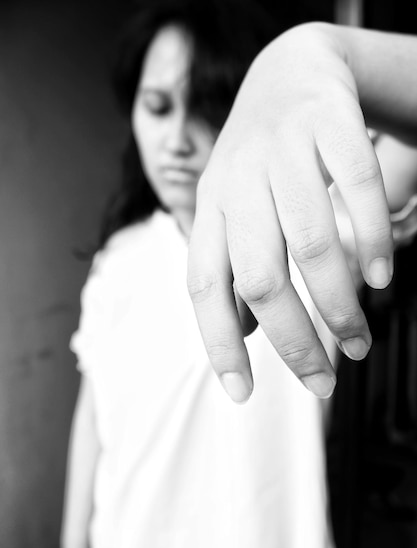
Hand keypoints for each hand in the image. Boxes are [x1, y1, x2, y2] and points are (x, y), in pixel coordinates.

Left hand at [188, 22, 392, 401]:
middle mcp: (238, 181)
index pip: (203, 286)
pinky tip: (381, 278)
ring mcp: (282, 150)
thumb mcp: (232, 211)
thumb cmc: (261, 160)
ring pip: (310, 243)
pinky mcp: (328, 124)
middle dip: (293, 341)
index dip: (218, 344)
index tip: (241, 394)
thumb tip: (243, 334)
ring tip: (358, 340)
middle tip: (322, 380)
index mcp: (211, 209)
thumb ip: (233, 268)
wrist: (289, 70)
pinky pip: (357, 189)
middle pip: (259, 277)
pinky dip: (372, 241)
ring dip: (337, 305)